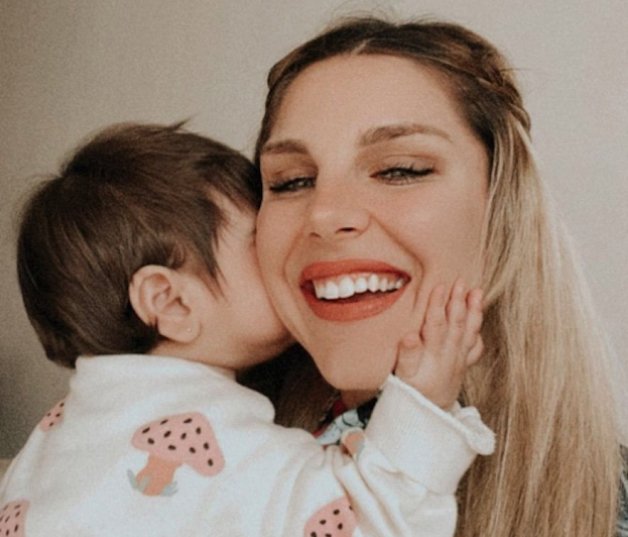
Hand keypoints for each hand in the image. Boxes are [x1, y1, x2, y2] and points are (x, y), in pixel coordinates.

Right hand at [394, 279, 483, 408]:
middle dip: (458, 301)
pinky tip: (478, 322)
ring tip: (477, 292)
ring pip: (469, 332)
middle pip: (456, 323)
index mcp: (433, 354)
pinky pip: (475, 348)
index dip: (438, 305)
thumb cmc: (411, 392)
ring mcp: (459, 360)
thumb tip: (409, 335)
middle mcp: (450, 354)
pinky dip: (478, 333)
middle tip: (461, 281)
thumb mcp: (403, 376)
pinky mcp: (463, 366)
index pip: (436, 324)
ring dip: (473, 311)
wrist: (428, 416)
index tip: (441, 286)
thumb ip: (407, 355)